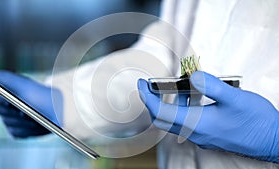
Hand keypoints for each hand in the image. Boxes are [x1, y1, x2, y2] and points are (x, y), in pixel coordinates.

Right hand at [0, 68, 62, 137]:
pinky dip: (27, 130)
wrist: (63, 111)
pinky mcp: (22, 131)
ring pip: (8, 123)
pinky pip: (16, 133)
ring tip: (36, 117)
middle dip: (14, 111)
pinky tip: (37, 125)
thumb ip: (6, 78)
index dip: (0, 100)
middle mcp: (11, 105)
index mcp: (11, 92)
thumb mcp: (25, 85)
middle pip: (0, 111)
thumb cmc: (45, 95)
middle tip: (26, 110)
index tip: (10, 101)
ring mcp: (16, 119)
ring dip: (23, 121)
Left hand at [138, 71, 278, 162]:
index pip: (160, 112)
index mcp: (196, 124)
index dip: (147, 97)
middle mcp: (194, 132)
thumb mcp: (235, 98)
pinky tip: (193, 95)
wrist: (273, 141)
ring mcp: (201, 136)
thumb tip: (192, 76)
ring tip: (171, 86)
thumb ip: (211, 86)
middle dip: (152, 101)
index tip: (141, 84)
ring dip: (168, 103)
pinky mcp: (208, 134)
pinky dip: (182, 107)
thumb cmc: (257, 122)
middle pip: (162, 119)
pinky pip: (186, 121)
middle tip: (148, 86)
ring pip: (174, 120)